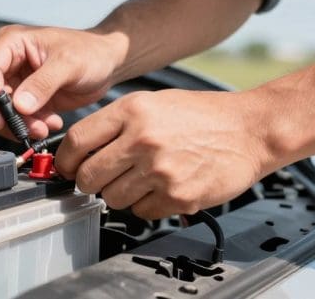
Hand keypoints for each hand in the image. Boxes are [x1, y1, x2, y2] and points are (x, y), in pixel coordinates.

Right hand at [0, 24, 125, 139]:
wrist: (108, 62)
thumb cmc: (91, 52)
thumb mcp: (69, 64)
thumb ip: (43, 83)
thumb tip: (20, 105)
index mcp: (12, 43)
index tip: (2, 118)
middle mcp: (9, 61)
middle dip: (5, 116)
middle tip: (27, 130)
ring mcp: (17, 80)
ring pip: (2, 110)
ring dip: (20, 124)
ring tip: (45, 128)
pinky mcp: (28, 98)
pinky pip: (19, 118)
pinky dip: (31, 125)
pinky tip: (52, 122)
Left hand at [55, 89, 275, 218]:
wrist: (249, 130)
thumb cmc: (202, 115)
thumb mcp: (152, 102)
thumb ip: (116, 123)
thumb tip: (80, 148)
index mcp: (133, 111)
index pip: (77, 141)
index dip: (65, 160)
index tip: (66, 167)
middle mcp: (143, 140)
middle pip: (88, 176)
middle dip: (89, 181)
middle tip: (99, 178)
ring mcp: (160, 171)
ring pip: (112, 199)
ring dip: (119, 194)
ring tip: (140, 179)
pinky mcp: (178, 196)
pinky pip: (142, 212)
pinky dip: (146, 205)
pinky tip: (161, 187)